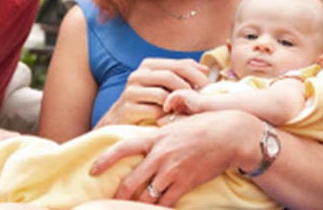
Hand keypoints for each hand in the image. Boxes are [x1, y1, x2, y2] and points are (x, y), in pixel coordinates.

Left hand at [90, 110, 260, 206]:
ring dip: (138, 205)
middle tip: (111, 203)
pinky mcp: (185, 183)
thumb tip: (157, 124)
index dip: (104, 160)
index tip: (92, 170)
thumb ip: (164, 126)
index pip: (122, 148)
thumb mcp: (179, 121)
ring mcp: (172, 171)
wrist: (230, 135)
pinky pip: (166, 203)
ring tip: (131, 209)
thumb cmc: (206, 124)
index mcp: (155, 137)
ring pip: (147, 196)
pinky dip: (159, 209)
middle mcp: (160, 155)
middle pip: (131, 181)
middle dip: (119, 195)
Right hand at [98, 58, 209, 125]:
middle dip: (188, 88)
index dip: (196, 74)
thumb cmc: (149, 101)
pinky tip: (170, 119)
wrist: (121, 119)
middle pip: (170, 76)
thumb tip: (206, 70)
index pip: (177, 64)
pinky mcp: (128, 108)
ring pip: (162, 94)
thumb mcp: (164, 84)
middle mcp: (137, 75)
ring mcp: (131, 91)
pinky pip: (155, 111)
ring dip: (176, 104)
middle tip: (200, 100)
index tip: (209, 86)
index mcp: (148, 65)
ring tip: (184, 110)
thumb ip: (183, 74)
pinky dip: (166, 117)